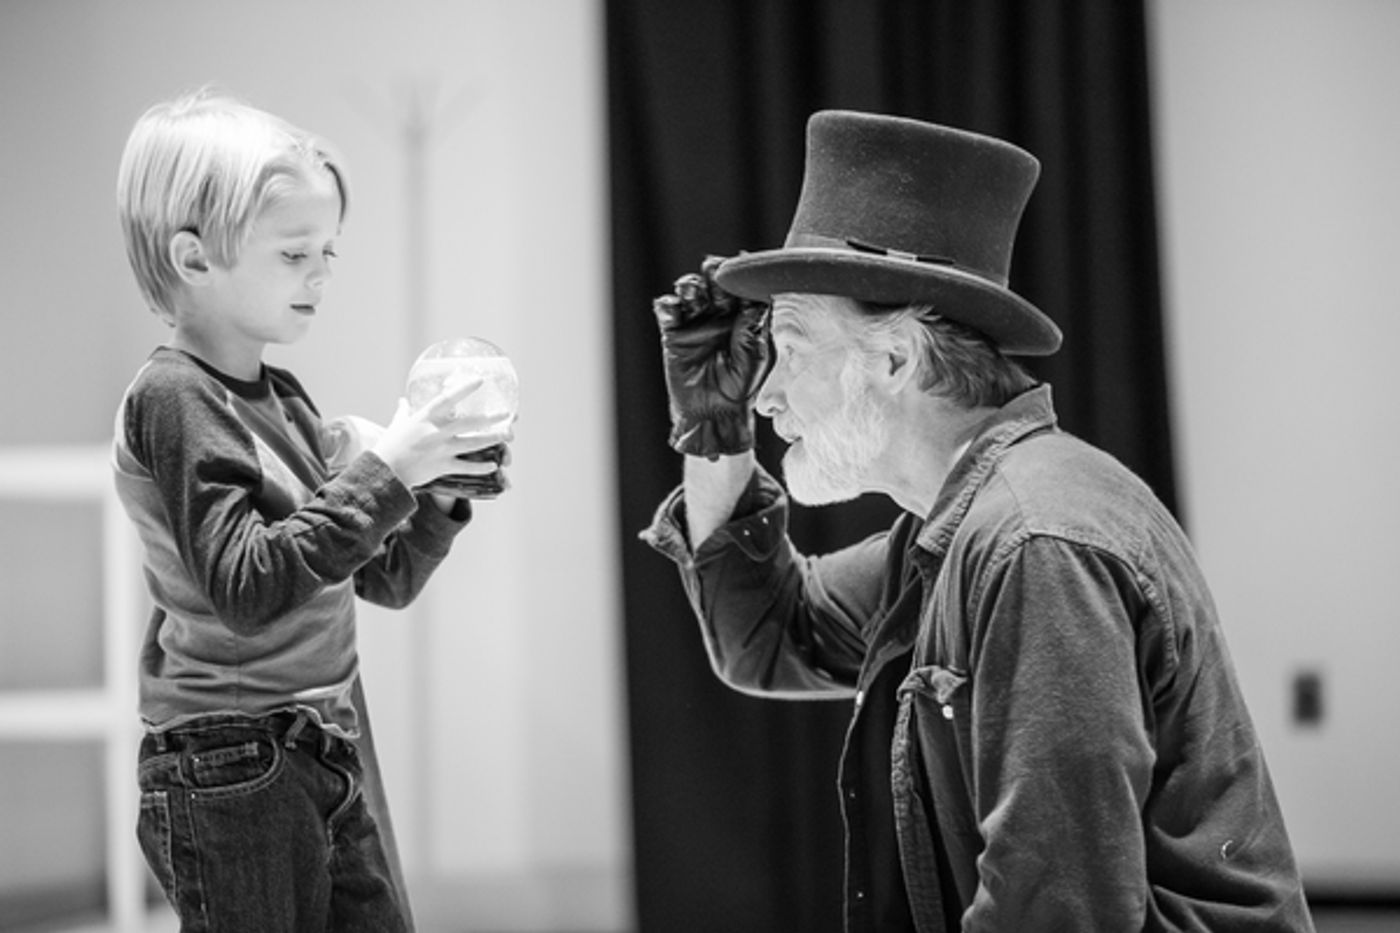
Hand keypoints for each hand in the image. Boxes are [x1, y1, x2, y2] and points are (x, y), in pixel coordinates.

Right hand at [370, 377, 511, 490]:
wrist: (386, 471)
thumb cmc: (391, 445)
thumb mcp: (398, 424)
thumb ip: (404, 411)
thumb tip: (403, 401)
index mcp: (426, 417)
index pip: (449, 398)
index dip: (465, 388)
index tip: (480, 381)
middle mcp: (437, 431)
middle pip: (470, 422)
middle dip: (491, 418)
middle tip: (507, 413)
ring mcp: (442, 449)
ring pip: (474, 443)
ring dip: (493, 439)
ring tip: (508, 436)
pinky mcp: (443, 466)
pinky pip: (467, 466)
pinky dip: (481, 467)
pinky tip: (493, 465)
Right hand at [653, 254, 769, 458]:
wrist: (715, 414)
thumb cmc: (743, 387)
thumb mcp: (757, 353)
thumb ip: (754, 324)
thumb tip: (757, 294)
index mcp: (744, 317)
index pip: (742, 288)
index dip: (741, 274)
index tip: (741, 263)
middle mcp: (720, 316)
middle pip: (715, 284)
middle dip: (714, 273)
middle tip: (713, 267)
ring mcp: (696, 323)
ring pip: (690, 293)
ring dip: (690, 285)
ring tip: (692, 289)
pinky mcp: (674, 335)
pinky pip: (668, 313)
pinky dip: (668, 305)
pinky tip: (672, 305)